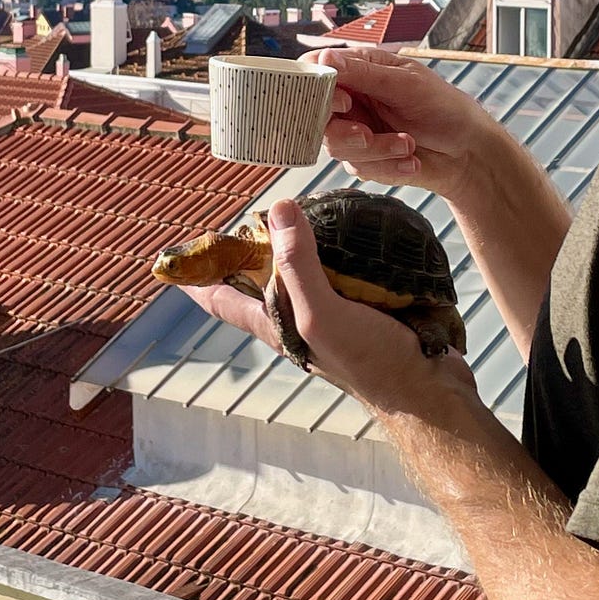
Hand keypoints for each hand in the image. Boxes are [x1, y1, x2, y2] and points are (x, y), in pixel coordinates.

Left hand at [178, 199, 480, 421]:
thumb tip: (279, 208)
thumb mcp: (322, 312)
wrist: (429, 391)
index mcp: (276, 324)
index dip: (194, 276)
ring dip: (300, 243)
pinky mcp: (367, 307)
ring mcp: (334, 314)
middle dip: (248, 248)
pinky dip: (343, 248)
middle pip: (261, 278)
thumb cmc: (371, 361)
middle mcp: (299, 319)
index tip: (169, 259)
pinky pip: (346, 270)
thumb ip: (297, 264)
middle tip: (248, 211)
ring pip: (305, 270)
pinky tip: (355, 228)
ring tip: (302, 209)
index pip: (221, 297)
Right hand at [303, 45, 492, 205]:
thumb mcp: (407, 84)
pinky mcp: (363, 158)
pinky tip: (410, 160)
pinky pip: (357, 167)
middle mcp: (352, 99)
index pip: (316, 71)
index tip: (344, 102)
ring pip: (335, 146)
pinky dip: (387, 165)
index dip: (318, 89)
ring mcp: (355, 130)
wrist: (467, 154)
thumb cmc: (445, 109)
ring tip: (407, 145)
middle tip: (367, 134)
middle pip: (317, 115)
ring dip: (375, 150)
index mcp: (360, 70)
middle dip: (344, 131)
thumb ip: (364, 73)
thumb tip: (326, 59)